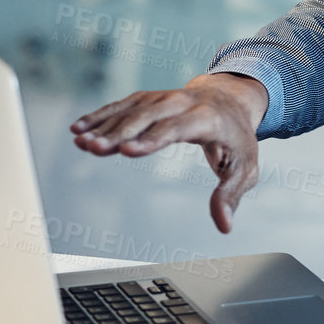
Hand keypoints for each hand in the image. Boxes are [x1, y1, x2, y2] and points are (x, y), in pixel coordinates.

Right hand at [70, 73, 268, 233]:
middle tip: (93, 148)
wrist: (230, 100)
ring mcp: (163, 97)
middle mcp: (182, 102)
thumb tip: (224, 225)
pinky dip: (100, 116)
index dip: (152, 139)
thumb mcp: (244, 168)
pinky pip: (121, 106)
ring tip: (80, 142)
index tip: (126, 151)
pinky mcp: (148, 98)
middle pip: (147, 117)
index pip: (176, 129)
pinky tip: (78, 129)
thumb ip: (230, 195)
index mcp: (206, 119)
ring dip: (103, 126)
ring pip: (130, 110)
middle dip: (119, 133)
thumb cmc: (236, 139)